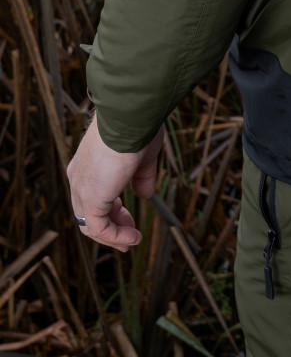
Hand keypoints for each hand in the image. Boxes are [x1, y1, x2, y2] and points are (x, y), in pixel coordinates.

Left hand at [66, 118, 164, 251]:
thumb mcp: (142, 157)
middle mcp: (79, 178)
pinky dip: (116, 237)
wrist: (131, 116)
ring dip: (113, 236)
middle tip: (131, 234)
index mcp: (87, 165)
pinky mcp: (92, 198)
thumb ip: (142, 178)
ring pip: (90, 225)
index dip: (112, 210)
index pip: (92, 196)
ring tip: (133, 239)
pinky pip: (99, 228)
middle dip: (111, 226)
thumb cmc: (138, 128)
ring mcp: (83, 189)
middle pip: (87, 214)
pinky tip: (134, 237)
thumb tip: (145, 195)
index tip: (130, 217)